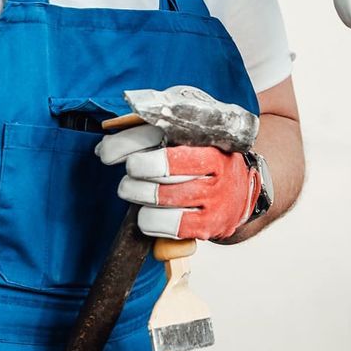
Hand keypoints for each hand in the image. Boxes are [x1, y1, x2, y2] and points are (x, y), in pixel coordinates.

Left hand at [96, 127, 260, 240]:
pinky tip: (147, 216)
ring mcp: (215, 196)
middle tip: (129, 175)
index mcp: (208, 137)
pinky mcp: (209, 224)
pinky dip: (150, 222)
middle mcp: (215, 165)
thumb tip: (113, 131)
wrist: (244, 190)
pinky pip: (170, 225)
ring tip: (133, 191)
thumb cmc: (208, 160)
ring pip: (161, 196)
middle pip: (158, 168)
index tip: (105, 152)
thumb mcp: (195, 134)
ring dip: (137, 194)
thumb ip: (163, 125)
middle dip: (133, 172)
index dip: (125, 143)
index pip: (158, 134)